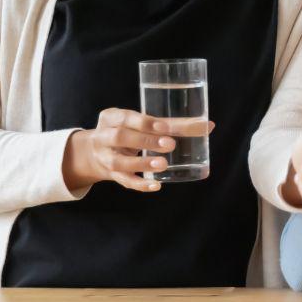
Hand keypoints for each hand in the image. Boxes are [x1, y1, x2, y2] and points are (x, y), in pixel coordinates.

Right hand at [62, 108, 212, 192]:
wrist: (92, 152)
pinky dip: (140, 184)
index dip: (144, 122)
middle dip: (146, 140)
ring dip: (142, 164)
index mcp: (112, 117)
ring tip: (163, 164)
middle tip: (171, 144)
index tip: (165, 126)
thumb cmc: (127, 131)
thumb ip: (170, 124)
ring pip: (120, 162)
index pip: (126, 117)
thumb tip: (209, 126)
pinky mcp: (111, 175)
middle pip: (121, 137)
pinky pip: (124, 181)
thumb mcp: (139, 123)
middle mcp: (104, 136)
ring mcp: (106, 157)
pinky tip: (156, 185)